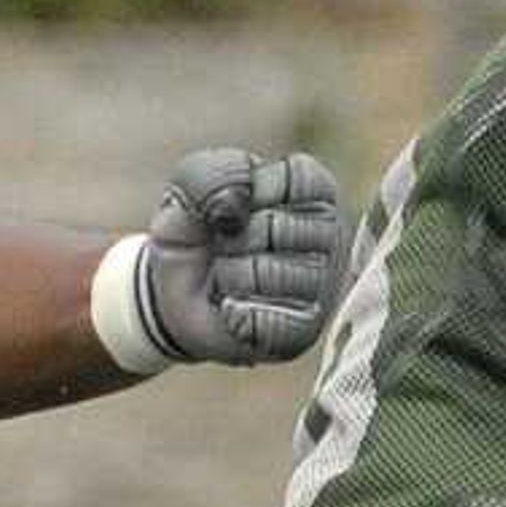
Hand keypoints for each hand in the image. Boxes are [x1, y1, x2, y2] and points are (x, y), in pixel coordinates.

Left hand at [137, 147, 343, 365]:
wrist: (174, 293)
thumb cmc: (198, 232)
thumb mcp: (189, 187)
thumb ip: (211, 175)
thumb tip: (234, 209)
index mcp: (314, 190)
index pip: (292, 178)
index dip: (244, 192)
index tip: (230, 208)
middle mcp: (330, 235)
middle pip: (274, 226)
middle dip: (230, 239)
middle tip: (226, 249)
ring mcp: (323, 286)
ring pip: (267, 273)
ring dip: (229, 277)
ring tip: (230, 279)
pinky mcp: (304, 331)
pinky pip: (266, 320)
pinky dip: (234, 315)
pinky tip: (233, 310)